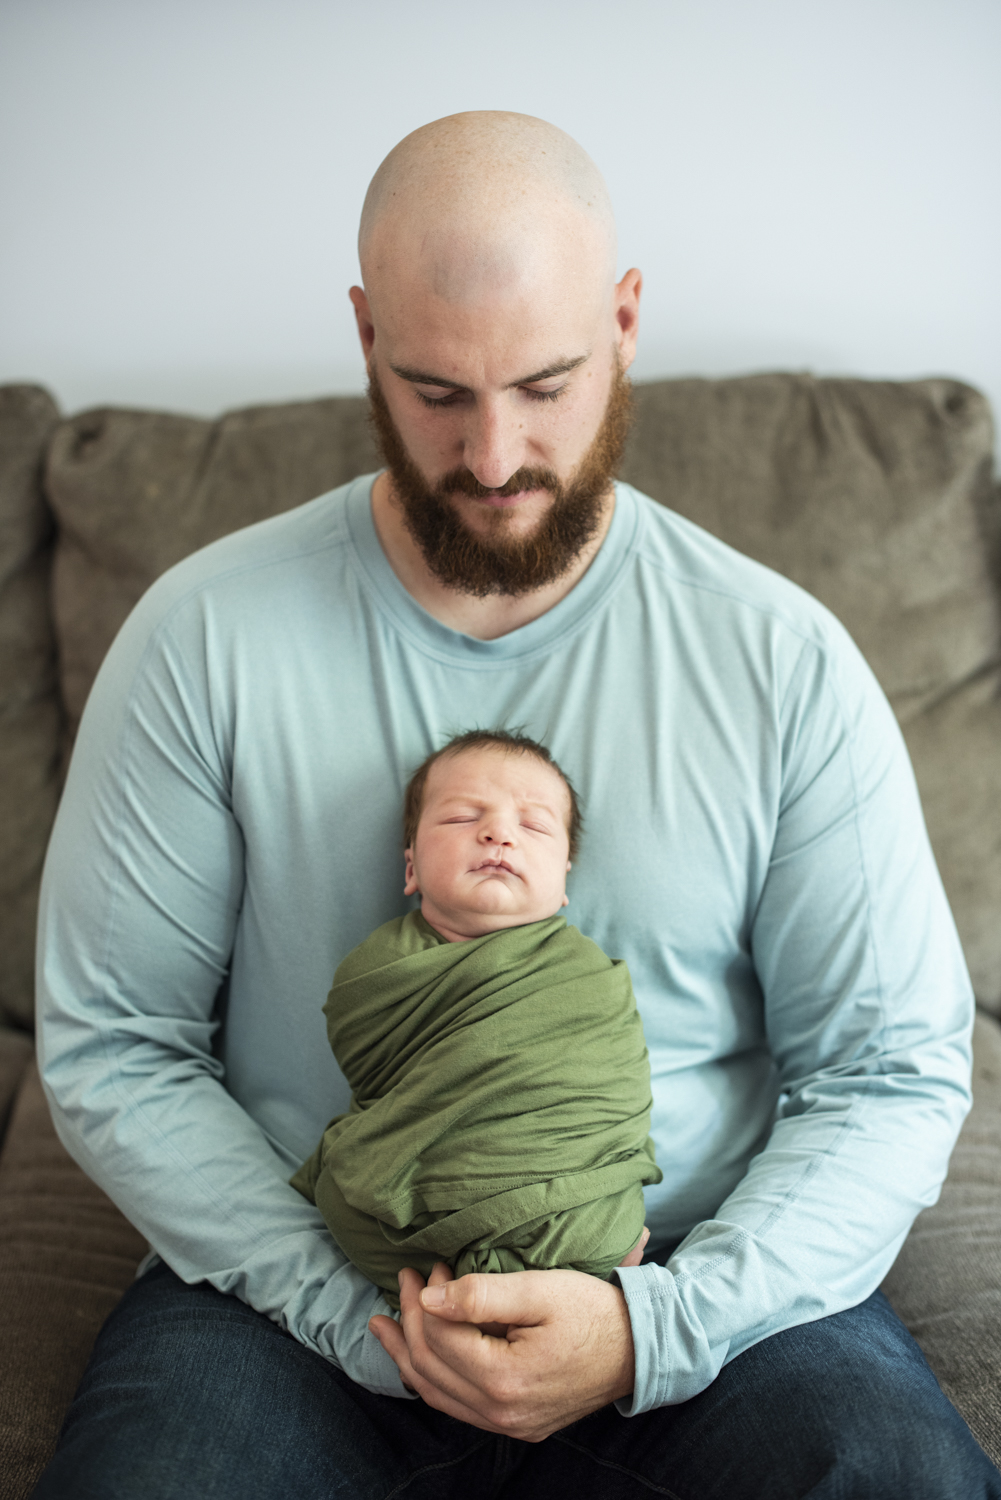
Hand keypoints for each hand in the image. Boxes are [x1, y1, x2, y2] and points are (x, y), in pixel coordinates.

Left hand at [368, 1261, 635, 1441]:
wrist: (639, 1349)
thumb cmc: (593, 1312)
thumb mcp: (540, 1290)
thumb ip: (482, 1294)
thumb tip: (430, 1297)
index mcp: (504, 1378)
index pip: (440, 1337)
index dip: (425, 1299)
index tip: (430, 1267)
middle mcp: (501, 1412)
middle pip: (432, 1367)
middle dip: (410, 1321)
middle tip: (406, 1281)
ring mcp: (509, 1425)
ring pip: (438, 1395)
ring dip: (408, 1356)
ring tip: (385, 1326)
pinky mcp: (517, 1425)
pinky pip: (459, 1408)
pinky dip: (433, 1381)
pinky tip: (421, 1361)